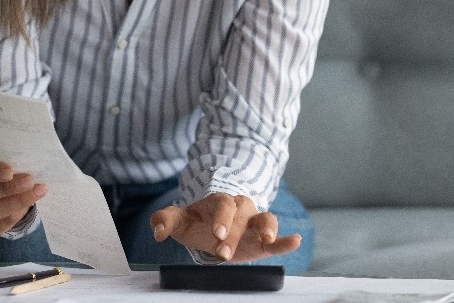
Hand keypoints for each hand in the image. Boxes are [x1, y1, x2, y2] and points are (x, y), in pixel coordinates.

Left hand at [150, 193, 300, 261]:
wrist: (212, 227)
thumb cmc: (196, 222)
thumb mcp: (179, 220)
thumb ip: (164, 221)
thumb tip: (157, 231)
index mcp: (220, 202)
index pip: (223, 205)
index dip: (222, 218)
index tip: (217, 233)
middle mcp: (241, 209)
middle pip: (244, 215)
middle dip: (235, 233)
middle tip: (223, 252)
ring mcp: (254, 223)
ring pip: (267, 219)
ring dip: (269, 228)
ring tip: (269, 238)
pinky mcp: (263, 240)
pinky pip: (278, 239)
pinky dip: (287, 240)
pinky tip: (295, 240)